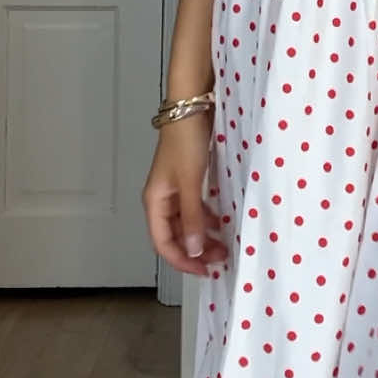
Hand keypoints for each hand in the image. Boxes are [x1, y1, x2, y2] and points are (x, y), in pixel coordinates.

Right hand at [141, 112, 230, 273]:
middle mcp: (161, 198)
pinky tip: (219, 221)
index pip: (163, 243)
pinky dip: (205, 218)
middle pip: (175, 235)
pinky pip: (194, 208)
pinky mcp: (187, 179)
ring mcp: (174, 189)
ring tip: (223, 244)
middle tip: (220, 258)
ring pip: (186, 222)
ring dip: (202, 235)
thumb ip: (193, 218)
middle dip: (195, 250)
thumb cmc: (186, 142)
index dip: (182, 261)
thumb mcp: (191, 183)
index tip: (204, 271)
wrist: (191, 107)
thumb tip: (194, 251)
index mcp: (155, 201)